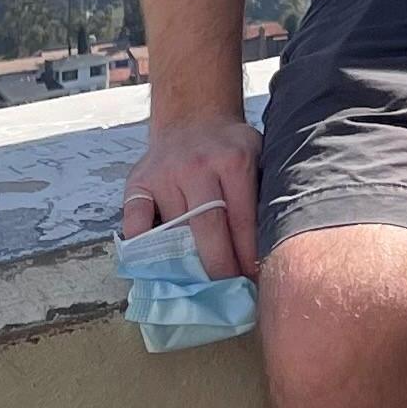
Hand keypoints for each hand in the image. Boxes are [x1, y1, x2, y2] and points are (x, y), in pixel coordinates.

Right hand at [122, 111, 261, 279]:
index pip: (242, 220)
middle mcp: (197, 167)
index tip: (252, 279)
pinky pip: (135, 221)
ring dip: (186, 262)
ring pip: (174, 230)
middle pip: (207, 228)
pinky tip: (155, 265)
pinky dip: (142, 246)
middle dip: (219, 266)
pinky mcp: (137, 182)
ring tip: (199, 285)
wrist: (193, 117)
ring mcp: (164, 174)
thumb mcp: (257, 156)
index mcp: (233, 162)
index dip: (247, 255)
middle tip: (226, 290)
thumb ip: (262, 192)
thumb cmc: (230, 147)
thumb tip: (272, 246)